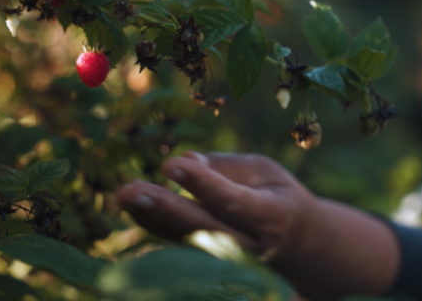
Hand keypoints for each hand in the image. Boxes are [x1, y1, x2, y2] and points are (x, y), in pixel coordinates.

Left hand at [116, 151, 320, 256]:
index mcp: (272, 217)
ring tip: (124, 194)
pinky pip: (178, 244)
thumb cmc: (278, 196)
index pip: (232, 201)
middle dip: (165, 208)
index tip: (171, 163)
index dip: (201, 183)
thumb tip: (186, 158)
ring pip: (185, 240)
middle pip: (203, 228)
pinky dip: (152, 224)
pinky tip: (132, 204)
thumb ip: (228, 166)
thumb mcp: (266, 171)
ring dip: (150, 217)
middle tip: (131, 189)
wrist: (296, 245)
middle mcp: (249, 245)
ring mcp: (229, 260)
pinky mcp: (210, 263)